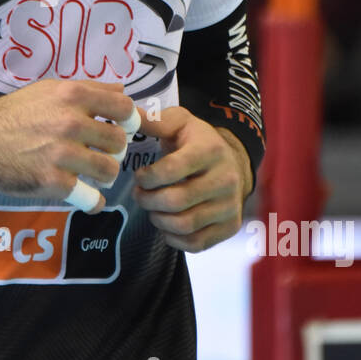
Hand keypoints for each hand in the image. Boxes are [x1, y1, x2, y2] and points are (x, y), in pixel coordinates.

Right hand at [0, 80, 136, 214]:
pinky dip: (93, 202)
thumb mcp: (48, 89)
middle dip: (115, 150)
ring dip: (106, 175)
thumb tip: (122, 92)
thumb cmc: (13, 113)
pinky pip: (90, 198)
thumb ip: (87, 89)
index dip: (130, 120)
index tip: (124, 128)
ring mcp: (62, 154)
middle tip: (103, 154)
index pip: (123, 108)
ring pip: (109, 170)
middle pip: (119, 142)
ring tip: (94, 175)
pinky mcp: (52, 182)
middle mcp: (70, 123)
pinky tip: (88, 199)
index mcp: (72, 96)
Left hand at [132, 106, 250, 251]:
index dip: (147, 177)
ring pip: (184, 225)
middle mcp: (226, 179)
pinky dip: (174, 239)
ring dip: (158, 220)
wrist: (234, 162)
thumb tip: (126, 116)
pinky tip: (167, 224)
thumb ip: (153, 121)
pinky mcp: (230, 226)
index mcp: (210, 150)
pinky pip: (196, 243)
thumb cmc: (197, 141)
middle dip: (148, 200)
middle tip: (140, 195)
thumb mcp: (179, 123)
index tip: (140, 176)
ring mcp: (230, 205)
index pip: (171, 170)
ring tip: (152, 208)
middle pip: (175, 201)